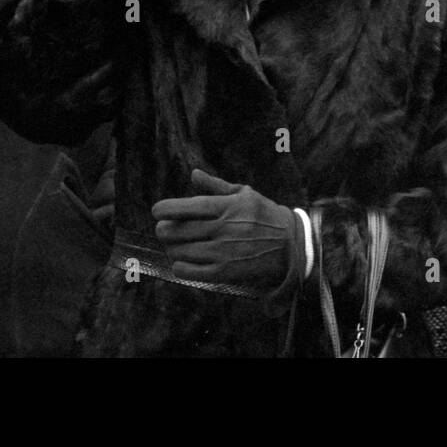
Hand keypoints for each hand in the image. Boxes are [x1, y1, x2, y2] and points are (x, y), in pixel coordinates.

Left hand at [152, 170, 304, 296]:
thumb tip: (193, 174)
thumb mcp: (245, 194)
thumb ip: (216, 186)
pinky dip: (180, 267)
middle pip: (182, 230)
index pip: (191, 207)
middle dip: (165, 230)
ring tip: (171, 245)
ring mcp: (224, 252)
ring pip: (183, 251)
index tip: (156, 210)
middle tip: (162, 230)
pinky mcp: (225, 272)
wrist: (290, 245)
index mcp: (230, 206)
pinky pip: (191, 272)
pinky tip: (181, 262)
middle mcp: (225, 228)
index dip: (168, 208)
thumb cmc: (264, 215)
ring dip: (171, 248)